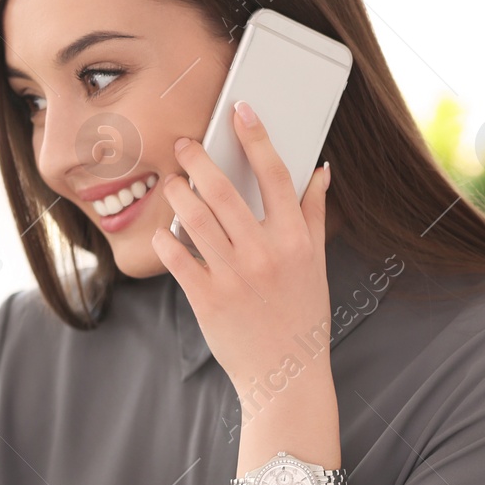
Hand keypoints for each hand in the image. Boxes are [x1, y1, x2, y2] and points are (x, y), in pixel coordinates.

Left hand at [149, 100, 333, 396]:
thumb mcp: (316, 263)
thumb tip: (322, 170)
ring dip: (176, 194)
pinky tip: (162, 230)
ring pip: (194, 219)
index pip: (276, 175)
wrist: (285, 374)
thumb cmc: (301, 315)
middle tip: (183, 145)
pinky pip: (176, 257)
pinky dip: (165, 239)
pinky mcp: (206, 299)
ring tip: (171, 183)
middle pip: (225, 191)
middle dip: (198, 159)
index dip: (257, 137)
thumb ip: (313, 214)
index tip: (240, 110)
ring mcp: (234, 276)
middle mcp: (265, 254)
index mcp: (295, 240)